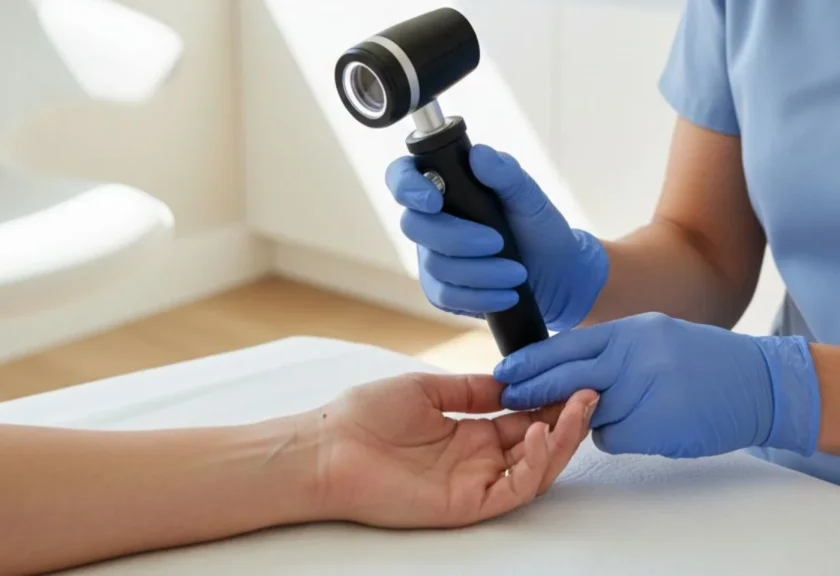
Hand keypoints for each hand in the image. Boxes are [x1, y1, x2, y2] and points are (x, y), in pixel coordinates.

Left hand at [316, 372, 596, 527]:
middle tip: (590, 389)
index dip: (551, 400)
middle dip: (568, 418)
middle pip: (539, 444)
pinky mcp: (468, 504)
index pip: (524, 419)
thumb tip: (510, 379)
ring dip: (563, 438)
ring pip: (536, 468)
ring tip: (578, 406)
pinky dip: (536, 463)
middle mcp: (478, 459)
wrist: (328, 448)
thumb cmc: (365, 416)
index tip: (574, 376)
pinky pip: (514, 488)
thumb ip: (472, 389)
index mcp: (469, 432)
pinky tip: (544, 432)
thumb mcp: (427, 389)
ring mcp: (475, 482)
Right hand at [386, 145, 607, 330]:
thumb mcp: (530, 198)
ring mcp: (431, 256)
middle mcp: (430, 220)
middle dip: (455, 237)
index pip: (401, 176)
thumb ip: (507, 175)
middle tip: (497, 242)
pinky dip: (479, 296)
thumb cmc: (538, 228)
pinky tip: (506, 295)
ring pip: (434, 265)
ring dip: (479, 271)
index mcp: (445, 186)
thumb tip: (480, 154)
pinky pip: (445, 296)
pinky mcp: (440, 290)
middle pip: (413, 226)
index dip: (406, 186)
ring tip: (517, 273)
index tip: (434, 201)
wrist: (556, 274)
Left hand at [494, 312, 820, 458]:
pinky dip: (617, 436)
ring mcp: (645, 391)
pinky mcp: (655, 425)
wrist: (760, 384)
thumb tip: (560, 364)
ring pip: (586, 412)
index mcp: (630, 332)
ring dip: (585, 417)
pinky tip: (643, 426)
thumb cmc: (701, 361)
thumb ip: (609, 349)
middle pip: (565, 377)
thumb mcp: (652, 338)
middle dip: (531, 389)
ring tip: (618, 409)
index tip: (504, 370)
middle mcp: (635, 356)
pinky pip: (611, 437)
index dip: (531, 359)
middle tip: (508, 397)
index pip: (566, 344)